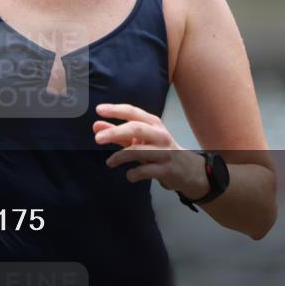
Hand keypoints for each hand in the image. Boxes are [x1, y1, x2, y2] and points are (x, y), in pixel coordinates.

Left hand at [93, 103, 209, 198]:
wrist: (187, 170)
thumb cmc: (159, 150)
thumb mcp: (140, 140)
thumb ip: (119, 133)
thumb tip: (96, 127)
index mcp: (153, 123)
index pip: (133, 112)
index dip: (115, 110)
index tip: (98, 110)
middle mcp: (159, 134)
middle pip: (136, 128)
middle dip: (115, 132)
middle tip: (98, 139)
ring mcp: (164, 152)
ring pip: (139, 150)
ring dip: (121, 156)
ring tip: (109, 162)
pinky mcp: (166, 169)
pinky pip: (146, 171)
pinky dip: (133, 174)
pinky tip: (129, 175)